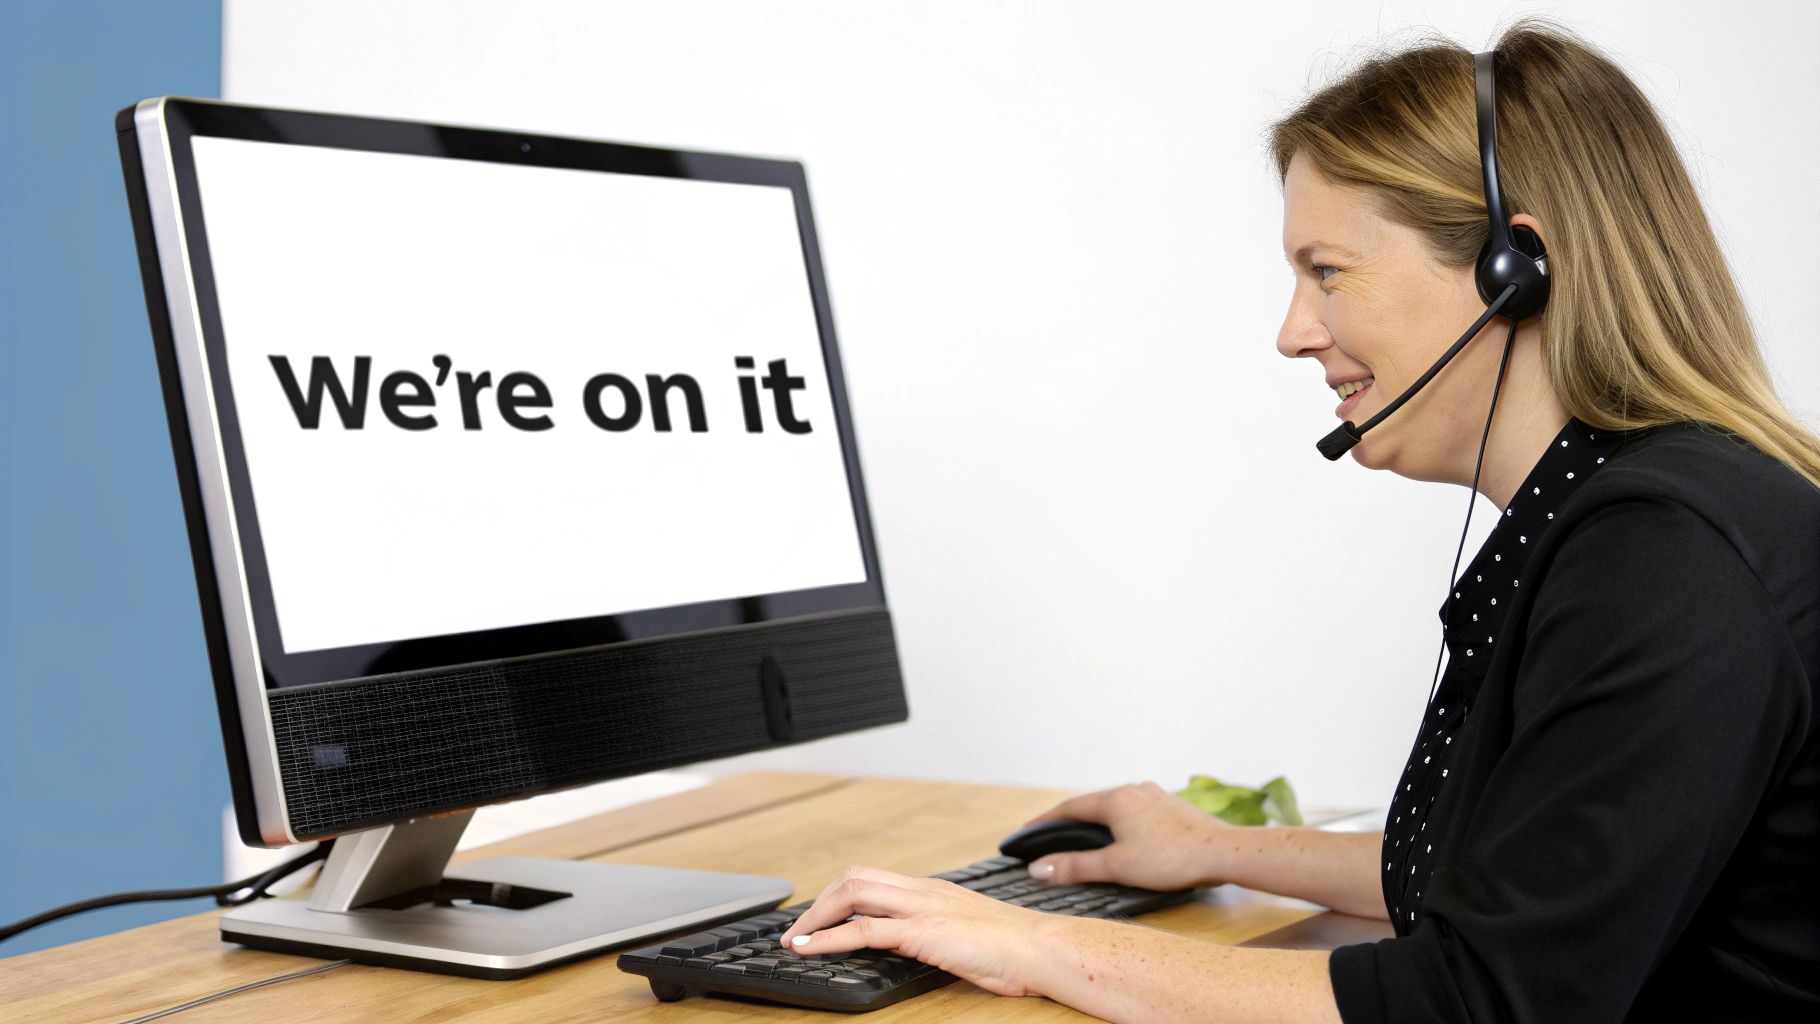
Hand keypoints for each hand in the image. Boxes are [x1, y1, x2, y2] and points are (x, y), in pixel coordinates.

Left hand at [776, 864, 1062, 996]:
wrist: (1042, 948)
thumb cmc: (1015, 948)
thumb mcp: (967, 934)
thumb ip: (940, 933)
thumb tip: (920, 948)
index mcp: (932, 890)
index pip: (872, 879)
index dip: (838, 895)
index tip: (819, 917)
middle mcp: (922, 890)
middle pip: (854, 878)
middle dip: (819, 903)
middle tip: (798, 930)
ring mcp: (921, 907)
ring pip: (851, 894)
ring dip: (815, 917)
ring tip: (794, 941)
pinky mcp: (922, 931)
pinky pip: (863, 929)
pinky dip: (828, 938)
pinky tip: (810, 950)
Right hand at [1022, 780, 1228, 891]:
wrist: (1223, 853)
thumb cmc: (1172, 859)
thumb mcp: (1117, 866)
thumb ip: (1075, 866)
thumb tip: (1038, 868)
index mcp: (1115, 799)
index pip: (1069, 808)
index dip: (1045, 822)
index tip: (1027, 832)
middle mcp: (1133, 789)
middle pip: (1091, 804)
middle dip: (1070, 820)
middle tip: (1050, 835)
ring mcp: (1155, 795)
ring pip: (1116, 806)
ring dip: (1096, 819)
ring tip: (1084, 834)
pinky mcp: (1172, 807)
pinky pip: (1135, 810)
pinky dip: (1120, 821)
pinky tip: (1125, 834)